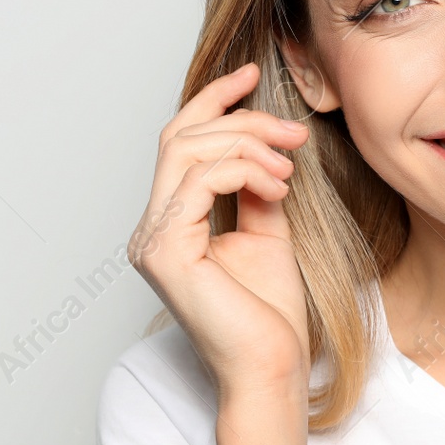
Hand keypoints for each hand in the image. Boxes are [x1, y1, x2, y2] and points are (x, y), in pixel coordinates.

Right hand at [129, 62, 312, 397]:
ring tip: (289, 165)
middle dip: (241, 120)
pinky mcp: (166, 252)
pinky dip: (244, 171)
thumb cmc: (271, 316)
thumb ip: (256, 188)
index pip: (180, 143)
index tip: (252, 75)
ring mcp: (152, 240)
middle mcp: (151, 229)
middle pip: (181, 138)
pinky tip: (279, 188)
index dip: (212, 101)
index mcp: (171, 224)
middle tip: (293, 131)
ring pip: (187, 152)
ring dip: (247, 145)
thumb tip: (263, 148)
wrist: (272, 368)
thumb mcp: (269, 232)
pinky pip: (200, 182)